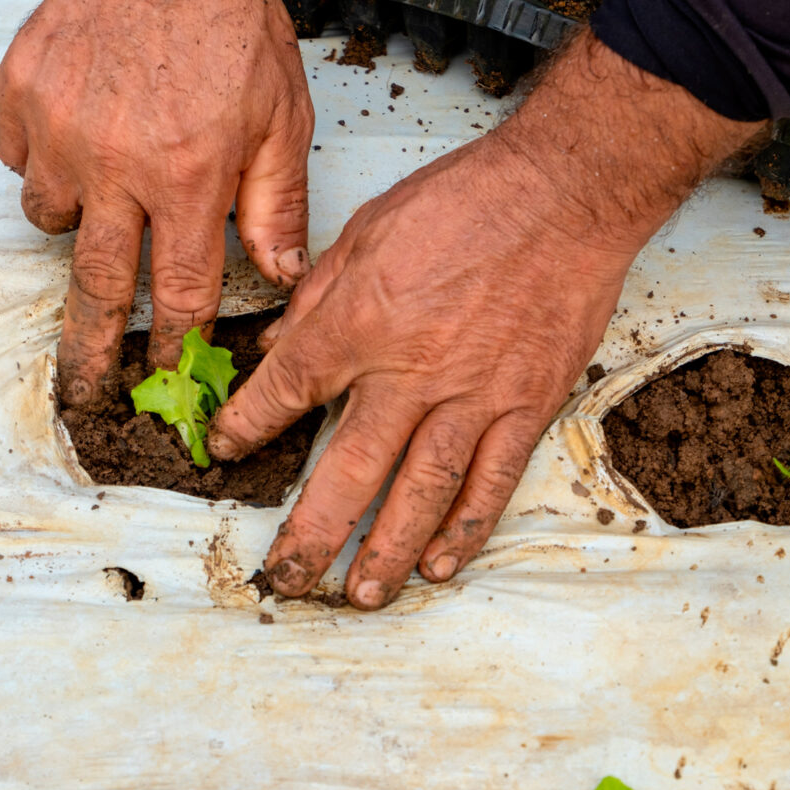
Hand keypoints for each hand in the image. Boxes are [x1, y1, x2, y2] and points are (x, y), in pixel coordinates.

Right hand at [0, 0, 313, 403]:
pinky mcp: (21, 98)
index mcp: (188, 179)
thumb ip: (278, 206)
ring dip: (76, 223)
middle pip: (97, 284)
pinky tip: (80, 132)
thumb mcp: (282, 119)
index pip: (179, 291)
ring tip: (107, 188)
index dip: (174, 345)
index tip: (166, 378)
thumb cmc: (232, 26)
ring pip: (50, 218)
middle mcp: (117, 167)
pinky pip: (20, 158)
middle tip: (81, 393)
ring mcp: (60, 133)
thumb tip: (282, 276)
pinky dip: (45, 160)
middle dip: (90, 350)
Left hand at [208, 31, 764, 609]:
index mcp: (358, 322)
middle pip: (346, 471)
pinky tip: (441, 565)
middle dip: (310, 532)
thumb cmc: (466, 200)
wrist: (564, 193)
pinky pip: (490, 483)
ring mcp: (471, 397)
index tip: (226, 450)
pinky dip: (465, 530)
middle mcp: (408, 373)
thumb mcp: (367, 229)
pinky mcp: (524, 406)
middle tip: (286, 575)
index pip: (286, 391)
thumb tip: (279, 342)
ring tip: (360, 595)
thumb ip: (318, 296)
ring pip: (420, 495)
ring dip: (385, 551)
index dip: (248, 425)